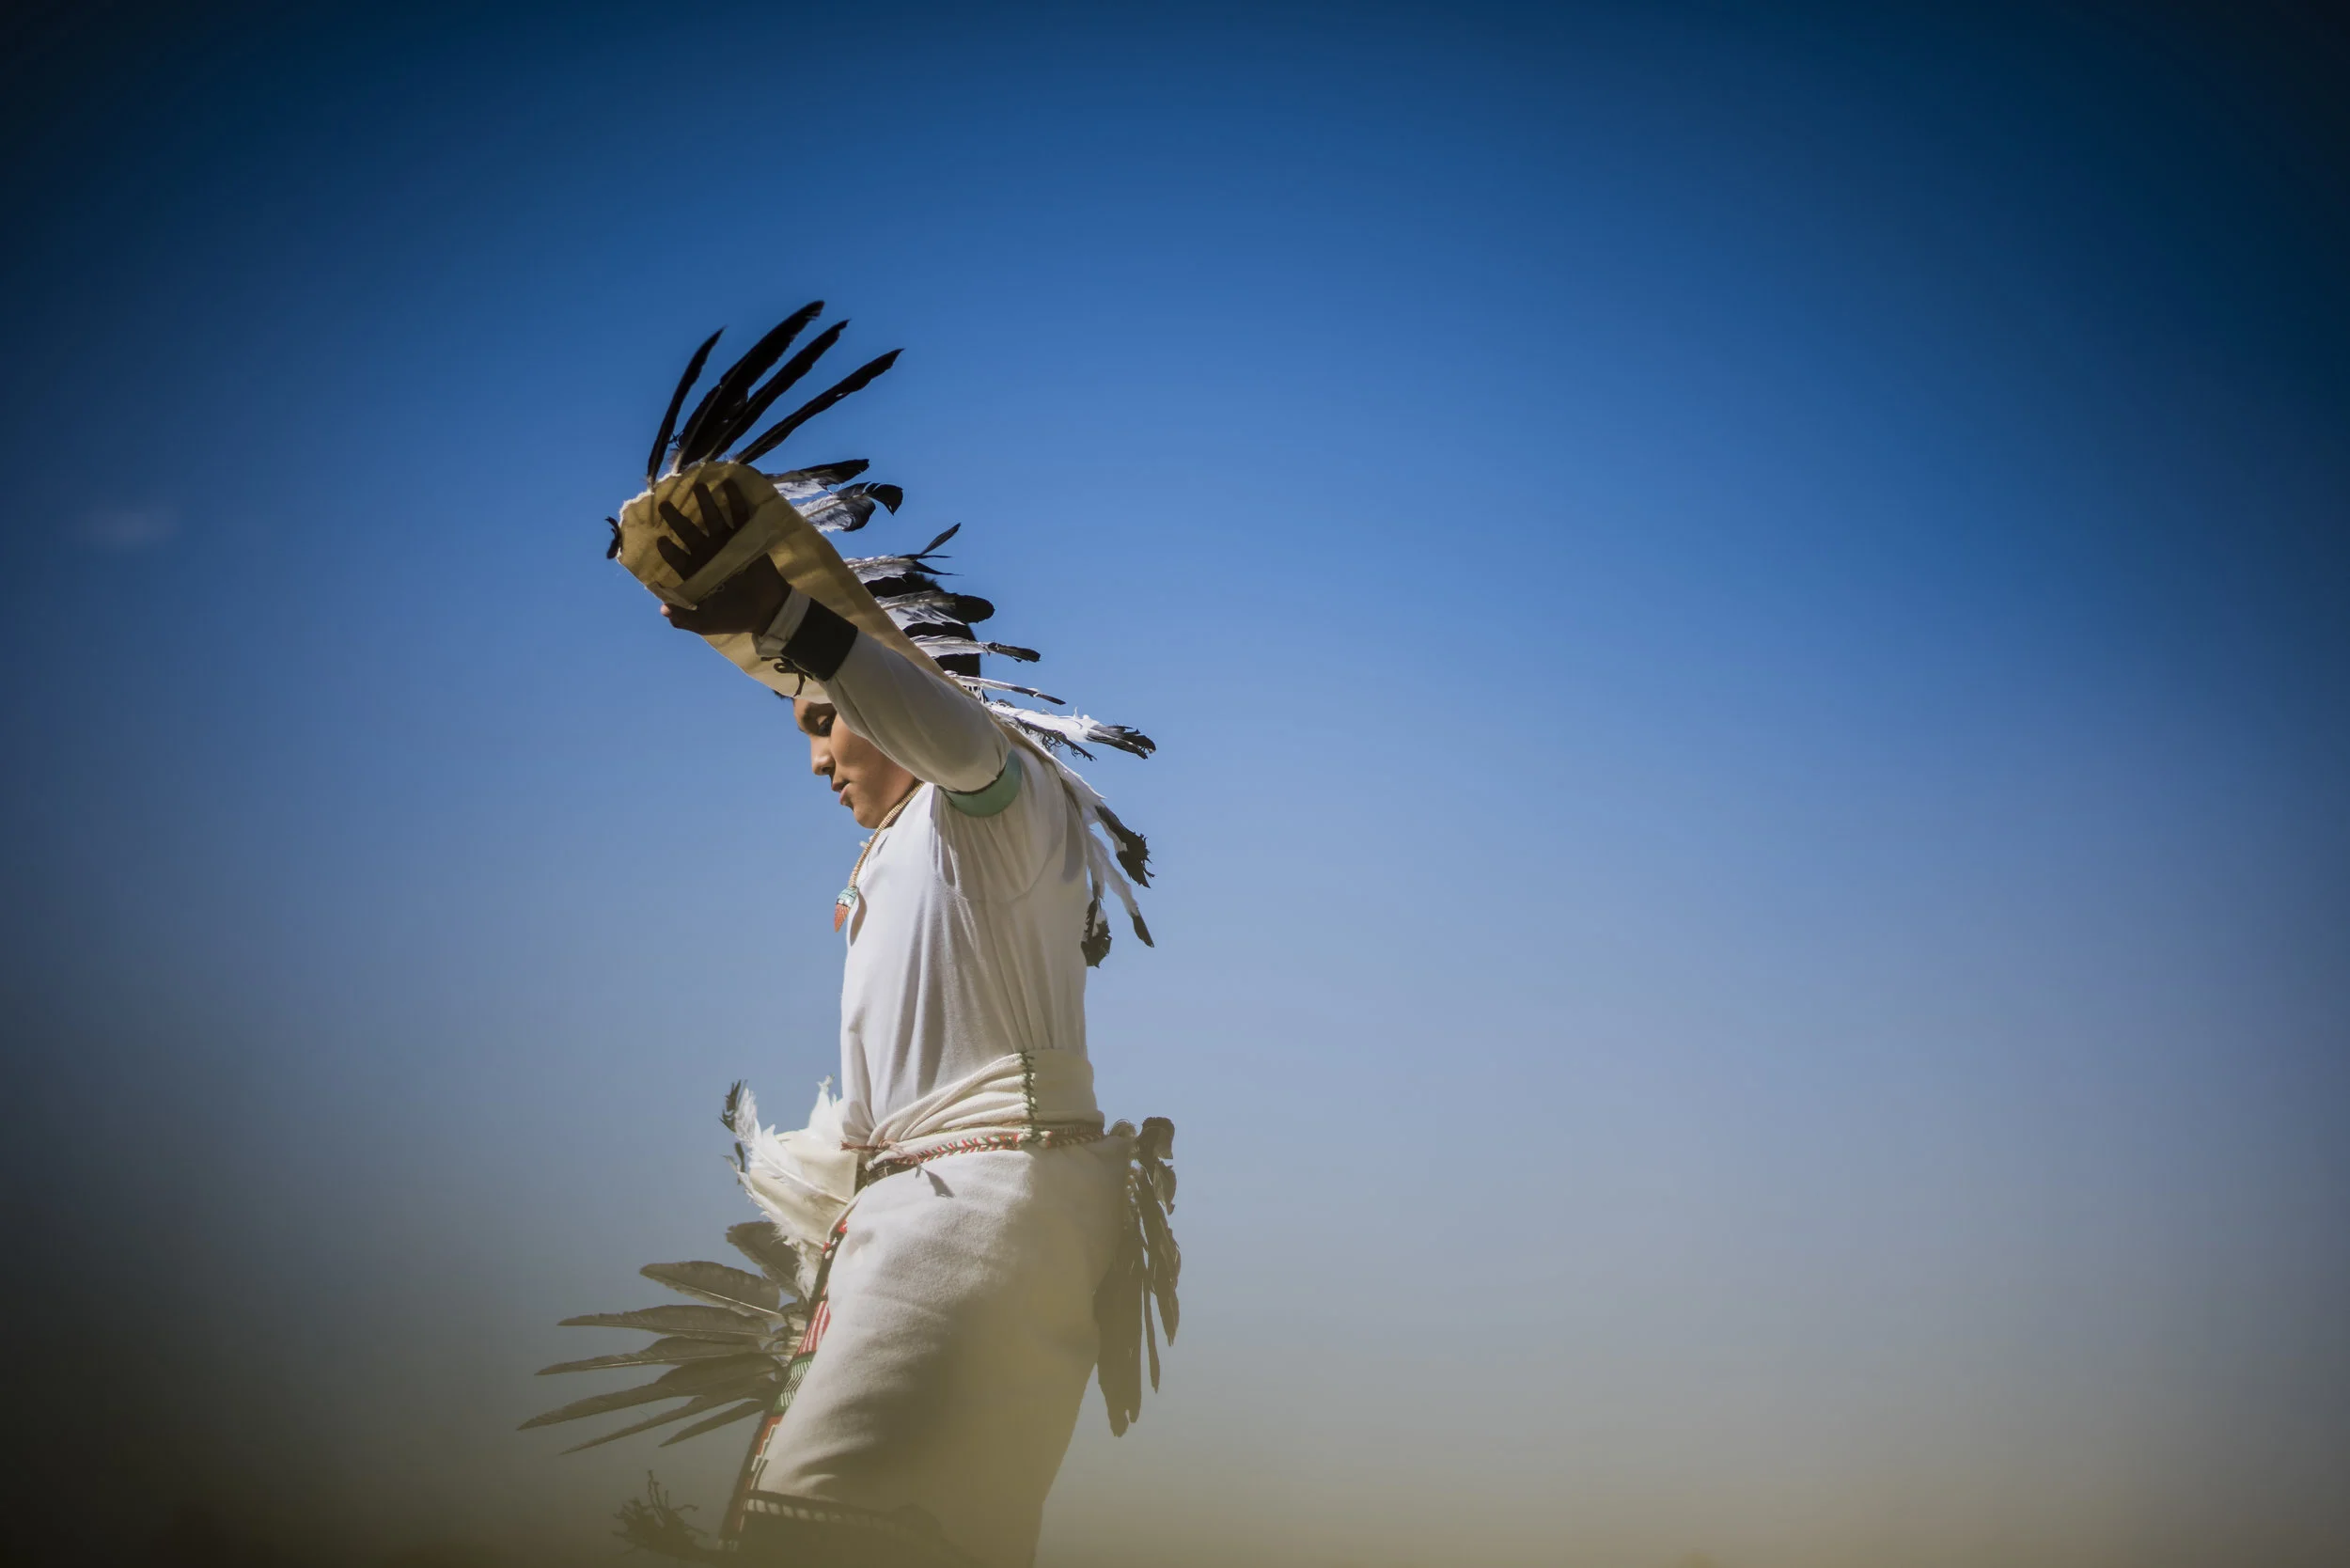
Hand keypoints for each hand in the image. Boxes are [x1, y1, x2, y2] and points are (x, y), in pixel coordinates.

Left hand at [655, 477, 788, 635]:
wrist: (767, 611)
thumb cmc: (735, 616)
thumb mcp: (706, 622)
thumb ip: (685, 618)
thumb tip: (663, 609)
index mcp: (696, 573)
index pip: (678, 558)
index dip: (668, 550)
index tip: (661, 539)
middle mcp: (708, 554)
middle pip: (689, 533)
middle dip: (676, 519)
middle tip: (664, 504)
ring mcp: (726, 544)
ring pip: (712, 519)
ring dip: (704, 502)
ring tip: (697, 486)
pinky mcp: (745, 537)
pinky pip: (739, 516)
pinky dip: (735, 500)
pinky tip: (728, 483)